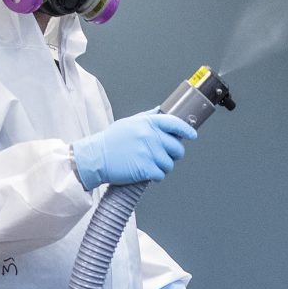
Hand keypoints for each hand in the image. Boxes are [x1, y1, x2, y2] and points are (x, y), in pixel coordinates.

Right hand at [72, 111, 197, 190]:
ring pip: (170, 164)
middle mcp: (150, 136)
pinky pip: (161, 174)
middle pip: (177, 147)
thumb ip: (147, 117)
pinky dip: (156, 176)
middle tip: (165, 156)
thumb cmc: (111, 141)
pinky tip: (148, 174)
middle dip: (174, 154)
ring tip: (152, 165)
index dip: (186, 130)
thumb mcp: (129, 123)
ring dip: (163, 167)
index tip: (192, 135)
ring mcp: (148, 152)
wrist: (95, 157)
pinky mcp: (145, 168)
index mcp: (147, 122)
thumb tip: (162, 112)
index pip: (175, 123)